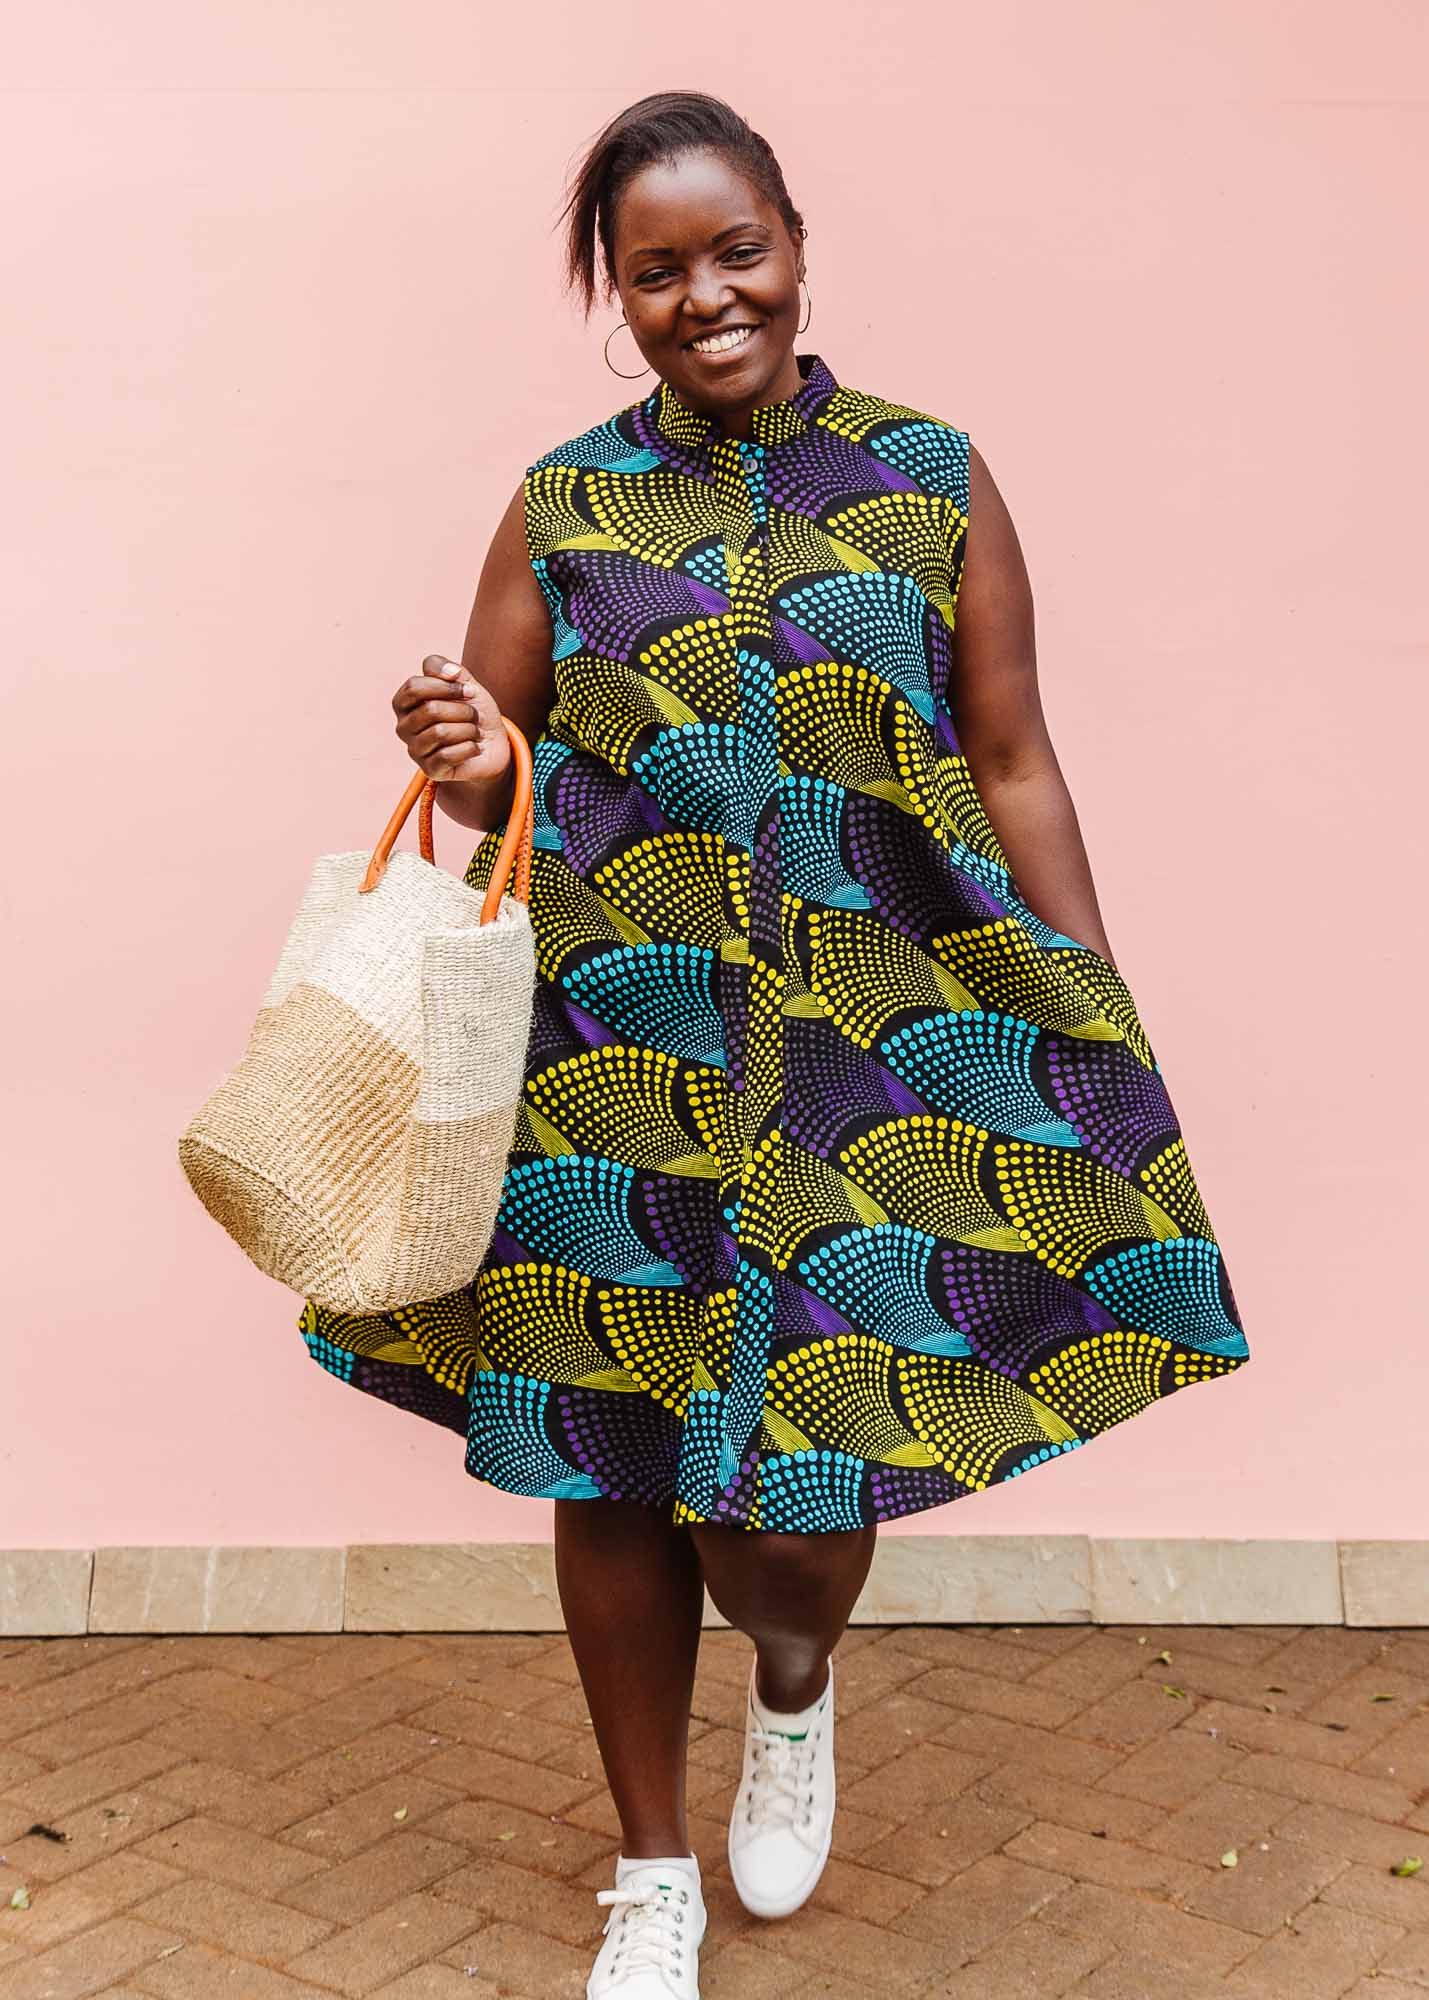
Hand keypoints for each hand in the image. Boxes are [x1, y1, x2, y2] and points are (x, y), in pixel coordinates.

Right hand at [392, 655, 510, 784]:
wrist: (492, 745)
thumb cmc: (471, 712)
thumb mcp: (463, 684)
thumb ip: (449, 669)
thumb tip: (450, 670)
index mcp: (404, 703)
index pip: (414, 687)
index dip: (446, 686)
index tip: (470, 690)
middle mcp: (403, 727)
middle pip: (430, 710)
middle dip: (463, 710)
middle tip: (474, 715)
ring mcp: (414, 750)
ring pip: (441, 733)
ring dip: (469, 729)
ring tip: (475, 732)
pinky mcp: (430, 770)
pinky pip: (449, 754)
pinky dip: (470, 748)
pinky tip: (474, 748)